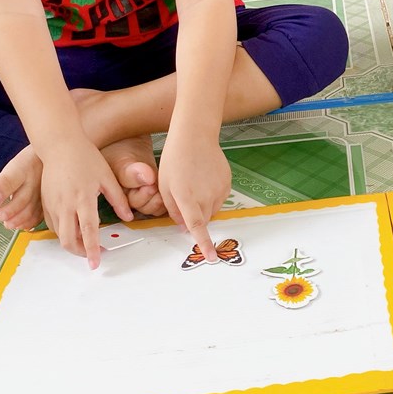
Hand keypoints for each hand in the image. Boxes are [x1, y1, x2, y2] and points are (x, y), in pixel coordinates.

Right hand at [40, 135, 132, 268]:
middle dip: (81, 252)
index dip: (92, 250)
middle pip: (68, 240)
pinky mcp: (45, 203)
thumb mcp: (107, 177)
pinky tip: (72, 230)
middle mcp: (66, 205)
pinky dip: (62, 232)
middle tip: (93, 254)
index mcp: (83, 199)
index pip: (88, 231)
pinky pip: (52, 225)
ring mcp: (53, 205)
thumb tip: (129, 217)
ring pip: (59, 235)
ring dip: (72, 243)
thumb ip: (118, 199)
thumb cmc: (85, 158)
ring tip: (85, 242)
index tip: (96, 263)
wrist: (60, 145)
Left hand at [157, 127, 231, 261]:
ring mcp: (219, 189)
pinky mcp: (227, 183)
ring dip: (203, 207)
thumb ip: (173, 209)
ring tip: (193, 185)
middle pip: (203, 220)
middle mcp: (206, 195)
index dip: (204, 243)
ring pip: (212, 210)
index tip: (211, 257)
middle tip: (185, 199)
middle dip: (195, 218)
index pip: (197, 227)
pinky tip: (203, 180)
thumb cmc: (175, 159)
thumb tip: (183, 227)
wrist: (195, 135)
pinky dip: (211, 196)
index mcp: (186, 197)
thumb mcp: (165, 185)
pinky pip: (220, 199)